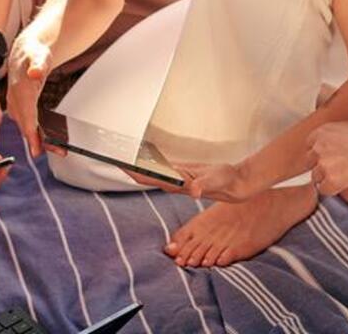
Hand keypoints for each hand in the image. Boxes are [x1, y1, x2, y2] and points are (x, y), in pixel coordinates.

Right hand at [4, 33, 52, 156]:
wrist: (24, 51)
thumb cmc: (33, 53)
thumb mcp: (39, 55)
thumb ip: (38, 64)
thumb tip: (35, 73)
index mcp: (20, 90)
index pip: (26, 115)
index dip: (31, 133)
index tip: (36, 148)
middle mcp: (15, 99)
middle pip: (26, 125)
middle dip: (37, 141)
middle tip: (55, 152)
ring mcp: (16, 104)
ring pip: (26, 125)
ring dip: (38, 139)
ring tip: (56, 149)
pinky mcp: (20, 106)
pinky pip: (27, 122)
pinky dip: (35, 132)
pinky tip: (44, 139)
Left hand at [127, 161, 256, 203]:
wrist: (234, 185)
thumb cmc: (225, 182)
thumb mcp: (215, 180)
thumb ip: (204, 186)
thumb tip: (195, 192)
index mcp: (176, 184)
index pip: (149, 178)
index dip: (133, 172)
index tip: (121, 164)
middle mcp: (173, 183)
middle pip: (145, 176)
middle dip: (129, 168)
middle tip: (113, 156)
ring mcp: (176, 179)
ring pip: (151, 174)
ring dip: (137, 167)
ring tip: (123, 157)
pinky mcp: (181, 174)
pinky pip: (161, 170)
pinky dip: (150, 164)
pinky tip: (143, 160)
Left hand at [306, 121, 347, 195]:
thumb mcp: (347, 129)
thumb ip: (333, 139)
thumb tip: (331, 151)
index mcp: (322, 131)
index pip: (309, 146)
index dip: (318, 154)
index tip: (325, 158)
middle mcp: (318, 146)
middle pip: (308, 162)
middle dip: (319, 165)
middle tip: (335, 168)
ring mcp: (323, 164)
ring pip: (315, 177)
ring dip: (326, 178)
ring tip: (344, 175)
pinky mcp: (331, 179)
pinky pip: (324, 190)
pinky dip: (332, 189)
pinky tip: (344, 184)